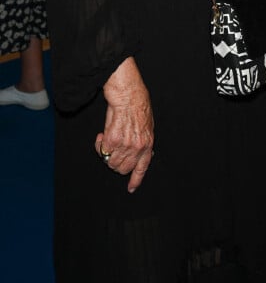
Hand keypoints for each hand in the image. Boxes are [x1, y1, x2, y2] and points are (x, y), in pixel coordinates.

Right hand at [95, 57, 153, 192]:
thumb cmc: (138, 105)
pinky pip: (102, 151)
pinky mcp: (112, 139)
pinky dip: (99, 144)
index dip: (136, 180)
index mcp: (148, 143)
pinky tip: (102, 134)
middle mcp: (137, 147)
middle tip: (112, 151)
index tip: (131, 188)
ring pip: (111, 162)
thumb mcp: (147, 125)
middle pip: (123, 169)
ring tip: (107, 139)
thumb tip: (139, 152)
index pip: (142, 168)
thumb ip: (143, 140)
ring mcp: (125, 144)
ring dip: (106, 154)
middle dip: (115, 163)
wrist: (128, 94)